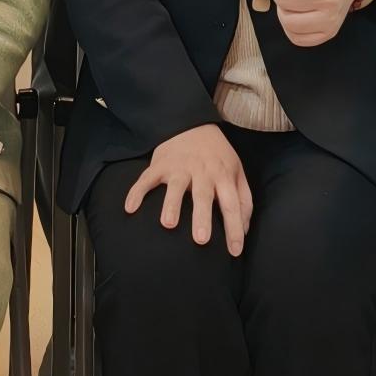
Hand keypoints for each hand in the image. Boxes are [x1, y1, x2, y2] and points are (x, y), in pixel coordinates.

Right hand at [121, 123, 252, 250]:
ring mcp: (180, 167)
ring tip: (168, 224)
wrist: (191, 124)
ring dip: (171, 204)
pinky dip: (137, 192)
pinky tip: (130, 209)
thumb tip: (245, 230)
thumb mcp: (237, 172)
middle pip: (203, 195)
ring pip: (175, 186)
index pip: (232, 204)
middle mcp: (202, 171)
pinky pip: (147, 179)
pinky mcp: (160, 164)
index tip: (234, 251)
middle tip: (201, 240)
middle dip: (202, 217)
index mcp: (224, 175)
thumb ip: (243, 200)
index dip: (234, 228)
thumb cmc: (217, 156)